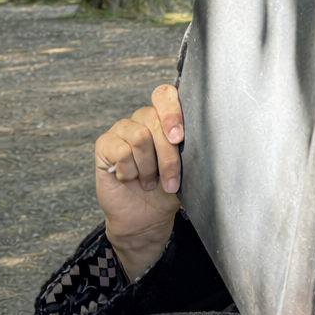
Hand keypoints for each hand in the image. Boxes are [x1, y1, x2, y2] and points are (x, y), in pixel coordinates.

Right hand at [96, 83, 183, 278]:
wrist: (145, 219)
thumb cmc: (167, 191)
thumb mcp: (188, 171)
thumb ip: (194, 150)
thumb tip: (209, 140)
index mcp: (165, 119)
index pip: (166, 95)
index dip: (172, 112)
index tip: (180, 138)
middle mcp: (143, 119)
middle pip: (155, 122)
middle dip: (167, 156)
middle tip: (171, 182)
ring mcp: (122, 129)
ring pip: (139, 137)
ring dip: (148, 168)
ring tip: (149, 183)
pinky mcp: (105, 144)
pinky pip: (121, 151)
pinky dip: (129, 171)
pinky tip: (129, 179)